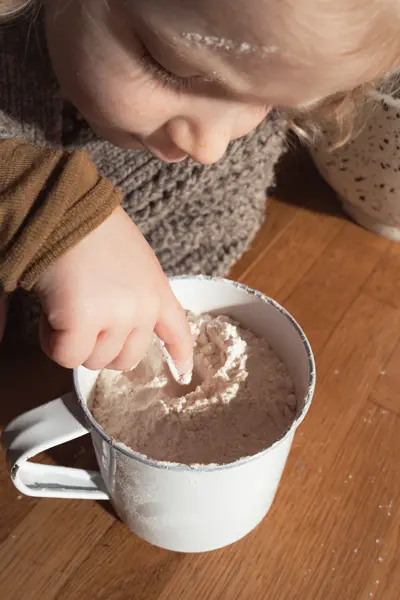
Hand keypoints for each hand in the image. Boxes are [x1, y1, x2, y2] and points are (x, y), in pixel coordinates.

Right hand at [35, 206, 192, 375]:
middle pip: (126, 360)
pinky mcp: (82, 320)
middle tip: (83, 318)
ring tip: (66, 306)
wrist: (70, 211)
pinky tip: (51, 313)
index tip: (183, 372)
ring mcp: (115, 316)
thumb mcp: (136, 262)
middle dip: (101, 347)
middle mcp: (143, 309)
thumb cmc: (96, 231)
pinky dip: (52, 341)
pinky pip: (66, 356)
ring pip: (94, 361)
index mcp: (158, 292)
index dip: (180, 355)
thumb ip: (138, 295)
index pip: (177, 332)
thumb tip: (119, 328)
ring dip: (75, 342)